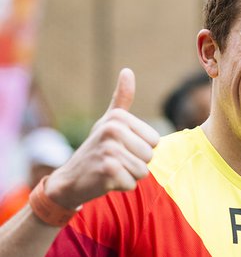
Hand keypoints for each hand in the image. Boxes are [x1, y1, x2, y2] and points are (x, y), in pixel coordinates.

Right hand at [44, 68, 159, 209]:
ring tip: (112, 170)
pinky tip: (106, 180)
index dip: (142, 149)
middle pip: (150, 156)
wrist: (70, 178)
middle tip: (116, 161)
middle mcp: (113, 130)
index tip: (123, 147)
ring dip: (130, 175)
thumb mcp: (110, 121)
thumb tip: (127, 71)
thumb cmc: (97, 147)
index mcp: (118, 117)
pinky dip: (122, 186)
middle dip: (136, 164)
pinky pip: (132, 183)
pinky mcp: (107, 170)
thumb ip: (122, 98)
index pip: (155, 141)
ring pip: (143, 171)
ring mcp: (109, 150)